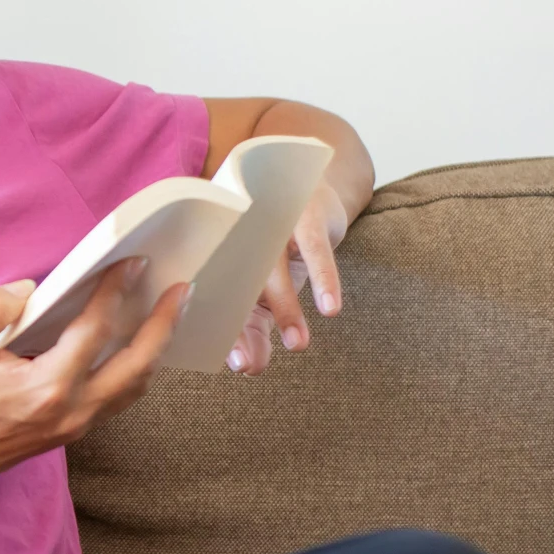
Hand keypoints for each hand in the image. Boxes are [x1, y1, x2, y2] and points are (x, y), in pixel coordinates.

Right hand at [0, 260, 189, 498]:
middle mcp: (70, 411)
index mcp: (46, 387)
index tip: (132, 264)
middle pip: (137, 365)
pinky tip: (133, 347)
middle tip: (182, 291)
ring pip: (133, 387)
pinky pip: (116, 398)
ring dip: (154, 350)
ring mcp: (74, 426)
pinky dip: (132, 370)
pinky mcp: (69, 432)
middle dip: (163, 325)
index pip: (96, 331)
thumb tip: (31, 292)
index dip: (116, 292)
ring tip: (167, 316)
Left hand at [229, 183, 349, 375]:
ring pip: (274, 270)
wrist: (314, 187)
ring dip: (285, 309)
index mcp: (227, 259)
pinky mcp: (306, 213)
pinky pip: (315, 249)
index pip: (223, 302)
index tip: (241, 367)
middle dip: (243, 329)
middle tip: (250, 365)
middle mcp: (242, 241)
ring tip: (297, 344)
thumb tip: (249, 366)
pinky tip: (330, 307)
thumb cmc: (281, 244)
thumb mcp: (268, 282)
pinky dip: (323, 278)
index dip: (231, 335)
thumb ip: (258, 322)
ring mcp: (273, 224)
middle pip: (239, 289)